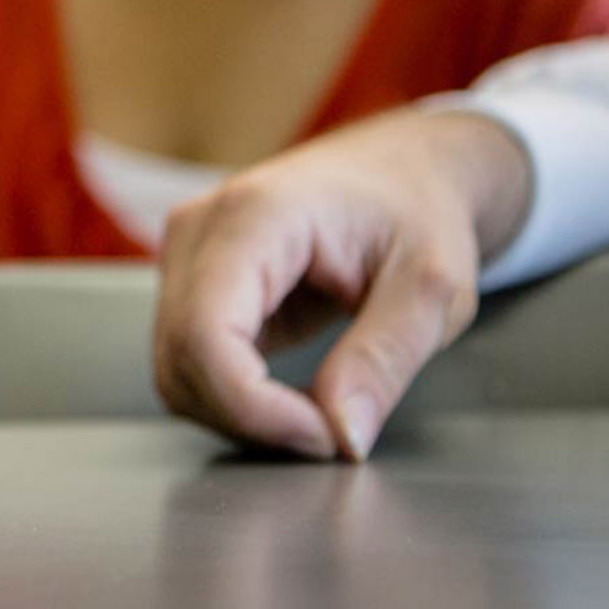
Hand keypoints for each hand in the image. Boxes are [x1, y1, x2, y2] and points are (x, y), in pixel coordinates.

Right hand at [153, 109, 531, 460]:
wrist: (405, 170)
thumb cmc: (418, 209)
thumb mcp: (431, 286)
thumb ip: (384, 360)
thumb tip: (341, 437)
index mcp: (255, 215)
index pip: (207, 333)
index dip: (254, 407)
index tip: (325, 438)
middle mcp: (200, 229)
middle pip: (182, 360)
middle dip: (253, 420)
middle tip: (333, 436)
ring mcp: (185, 256)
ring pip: (177, 372)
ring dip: (242, 417)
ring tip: (319, 415)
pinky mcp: (191, 286)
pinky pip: (189, 366)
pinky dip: (236, 401)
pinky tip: (291, 399)